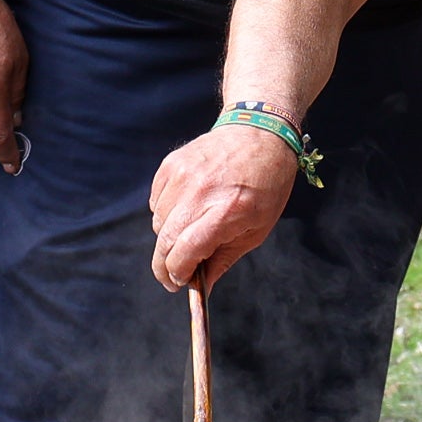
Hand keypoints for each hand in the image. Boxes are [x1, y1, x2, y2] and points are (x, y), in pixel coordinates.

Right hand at [150, 125, 299, 291]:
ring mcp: (182, 175)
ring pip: (158, 222)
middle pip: (165, 240)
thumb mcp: (256, 229)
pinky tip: (187, 208)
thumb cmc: (265, 185)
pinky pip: (156, 201)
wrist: (259, 132)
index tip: (180, 283)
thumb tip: (202, 289)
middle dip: (165, 265)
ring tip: (191, 231)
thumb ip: (224, 259)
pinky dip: (165, 212)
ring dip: (168, 237)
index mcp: (226, 211)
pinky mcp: (172, 164)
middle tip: (173, 275)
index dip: (177, 273)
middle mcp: (200, 193)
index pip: (185, 252)